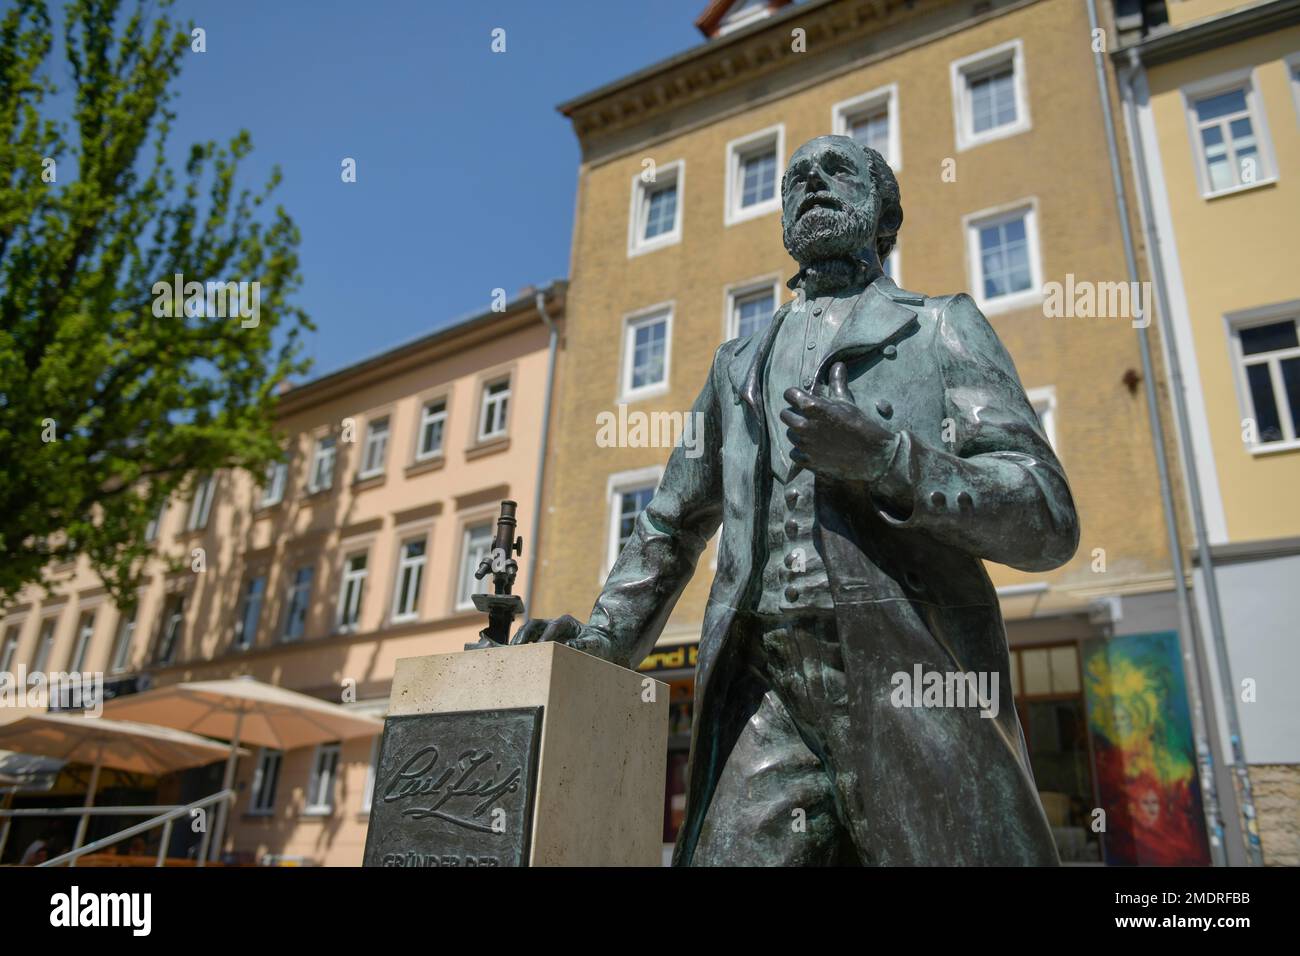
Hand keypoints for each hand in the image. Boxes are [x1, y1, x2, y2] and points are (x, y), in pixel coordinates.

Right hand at [510, 615, 614, 661]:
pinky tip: (516, 656)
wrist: (599, 643)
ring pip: (528, 630)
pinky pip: (529, 638)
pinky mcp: (543, 637)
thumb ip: (583, 644)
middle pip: (534, 624)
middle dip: (524, 635)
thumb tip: (568, 645)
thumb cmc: (597, 643)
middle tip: (516, 648)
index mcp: (566, 622)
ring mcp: (547, 629)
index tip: (538, 646)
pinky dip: (522, 645)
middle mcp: (554, 623)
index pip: (552, 626)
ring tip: (511, 652)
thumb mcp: (594, 643)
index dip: (544, 636)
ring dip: (519, 639)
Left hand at [780, 362, 896, 481]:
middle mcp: (804, 425)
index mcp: (812, 407)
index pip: (789, 394)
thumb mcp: (846, 401)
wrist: (871, 454)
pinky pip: (794, 453)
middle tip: (807, 416)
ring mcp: (804, 445)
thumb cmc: (859, 424)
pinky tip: (813, 448)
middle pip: (784, 415)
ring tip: (814, 433)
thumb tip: (838, 365)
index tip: (801, 398)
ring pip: (790, 434)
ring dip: (798, 432)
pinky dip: (801, 451)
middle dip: (794, 413)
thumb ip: (837, 383)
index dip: (795, 395)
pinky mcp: (807, 461)